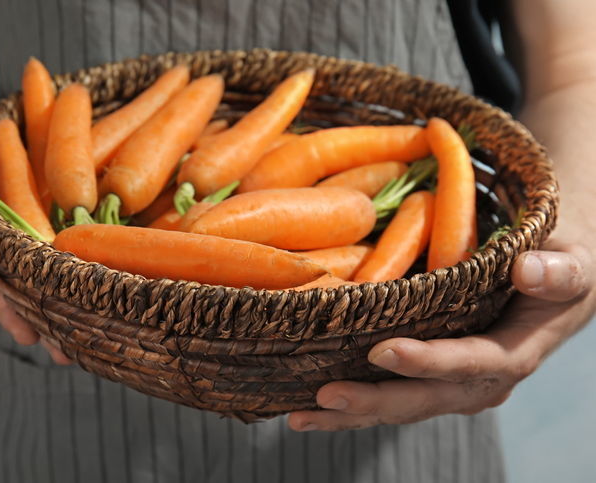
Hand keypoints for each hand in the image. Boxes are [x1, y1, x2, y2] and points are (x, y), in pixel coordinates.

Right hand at [0, 114, 71, 364]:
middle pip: (2, 280)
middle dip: (15, 313)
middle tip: (35, 342)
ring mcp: (24, 242)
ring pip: (34, 286)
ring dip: (48, 319)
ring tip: (67, 352)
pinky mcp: (50, 240)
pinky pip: (60, 270)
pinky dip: (70, 295)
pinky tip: (88, 322)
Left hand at [288, 240, 594, 431]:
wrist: (554, 282)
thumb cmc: (561, 265)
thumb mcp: (573, 263)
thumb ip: (559, 271)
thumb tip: (529, 271)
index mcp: (516, 351)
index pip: (472, 364)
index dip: (430, 362)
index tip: (383, 351)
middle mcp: (483, 379)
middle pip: (426, 398)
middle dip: (376, 401)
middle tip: (325, 396)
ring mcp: (454, 384)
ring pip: (402, 406)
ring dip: (353, 414)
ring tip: (301, 415)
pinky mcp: (433, 379)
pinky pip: (393, 396)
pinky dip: (355, 405)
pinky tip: (311, 406)